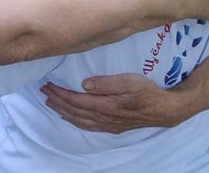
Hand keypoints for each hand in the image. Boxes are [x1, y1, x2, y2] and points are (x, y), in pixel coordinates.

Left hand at [41, 74, 182, 132]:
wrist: (164, 110)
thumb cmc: (147, 91)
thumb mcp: (129, 81)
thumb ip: (106, 83)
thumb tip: (84, 85)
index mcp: (106, 105)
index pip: (76, 100)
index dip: (60, 94)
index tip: (48, 85)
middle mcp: (104, 118)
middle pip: (74, 111)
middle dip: (57, 101)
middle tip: (43, 91)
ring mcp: (107, 124)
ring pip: (79, 120)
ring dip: (62, 111)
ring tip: (50, 102)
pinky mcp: (112, 127)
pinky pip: (88, 126)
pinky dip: (74, 121)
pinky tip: (68, 117)